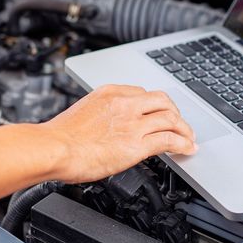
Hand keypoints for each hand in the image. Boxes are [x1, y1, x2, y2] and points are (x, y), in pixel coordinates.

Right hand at [43, 84, 196, 183]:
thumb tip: (106, 130)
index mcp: (109, 93)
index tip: (158, 115)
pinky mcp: (136, 144)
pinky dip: (183, 144)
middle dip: (175, 113)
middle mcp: (124, 104)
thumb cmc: (59, 137)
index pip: (142, 93)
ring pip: (171, 118)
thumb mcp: (83, 114)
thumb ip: (101, 117)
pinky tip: (186, 149)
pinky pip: (169, 140)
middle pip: (163, 100)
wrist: (53, 148)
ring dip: (184, 130)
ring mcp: (132, 123)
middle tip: (180, 124)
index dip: (155, 106)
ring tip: (188, 139)